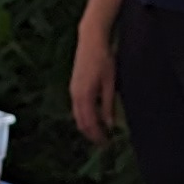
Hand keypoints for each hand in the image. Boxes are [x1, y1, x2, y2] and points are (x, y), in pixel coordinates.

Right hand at [71, 25, 119, 144]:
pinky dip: (85, 116)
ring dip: (88, 125)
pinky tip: (94, 116)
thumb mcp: (110, 82)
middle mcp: (75, 95)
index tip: (107, 143)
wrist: (91, 40)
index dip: (98, 135)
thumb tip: (109, 124)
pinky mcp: (74, 86)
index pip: (90, 123)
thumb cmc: (104, 59)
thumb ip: (108, 104)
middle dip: (91, 134)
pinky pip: (78, 107)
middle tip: (103, 142)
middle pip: (81, 122)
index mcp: (85, 96)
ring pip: (78, 115)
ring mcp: (73, 90)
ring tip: (100, 132)